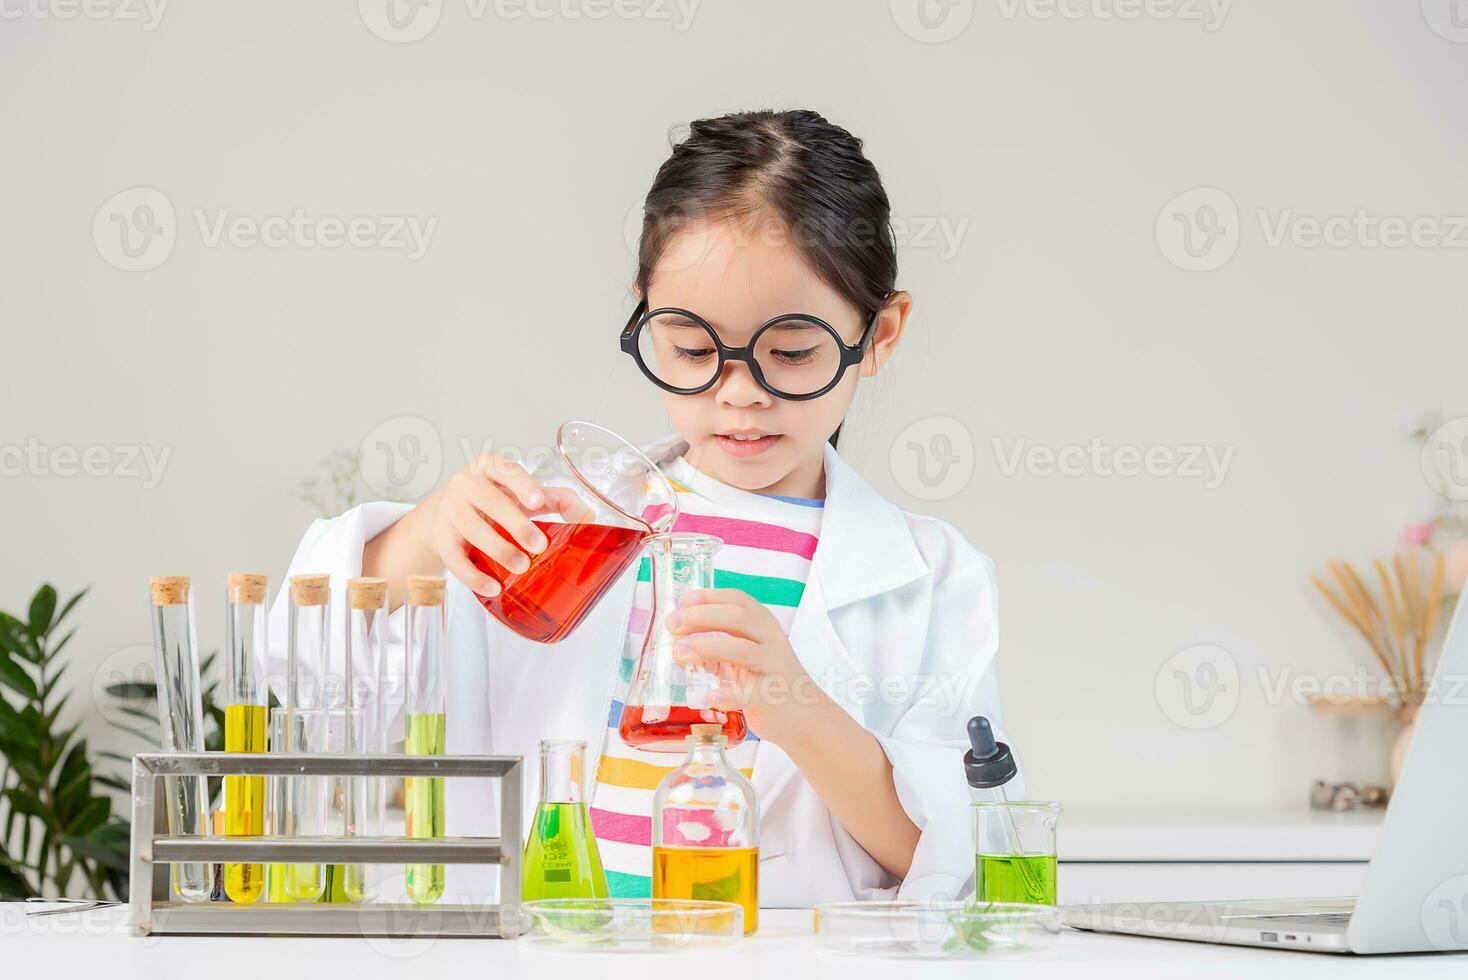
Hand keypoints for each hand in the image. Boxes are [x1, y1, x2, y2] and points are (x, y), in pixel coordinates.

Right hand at [399, 453, 591, 597]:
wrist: (439, 517)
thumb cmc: (490, 502)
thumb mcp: (520, 494)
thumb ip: (556, 500)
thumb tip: (587, 516)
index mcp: (489, 467)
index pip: (506, 470)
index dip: (522, 485)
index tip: (538, 502)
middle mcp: (465, 483)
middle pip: (490, 501)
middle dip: (516, 524)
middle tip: (538, 546)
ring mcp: (449, 509)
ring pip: (472, 529)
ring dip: (498, 549)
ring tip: (521, 567)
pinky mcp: (440, 537)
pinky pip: (454, 558)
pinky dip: (473, 575)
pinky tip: (492, 586)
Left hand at [665, 587, 828, 746]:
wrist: (802, 714)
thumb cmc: (766, 679)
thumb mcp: (741, 658)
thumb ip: (712, 649)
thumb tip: (676, 644)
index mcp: (763, 624)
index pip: (737, 599)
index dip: (709, 596)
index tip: (684, 601)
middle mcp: (770, 640)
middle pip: (737, 617)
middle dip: (701, 617)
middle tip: (672, 625)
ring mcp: (773, 667)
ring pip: (742, 650)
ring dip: (707, 648)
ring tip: (679, 652)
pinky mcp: (773, 696)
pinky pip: (750, 693)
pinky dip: (729, 694)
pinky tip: (710, 696)